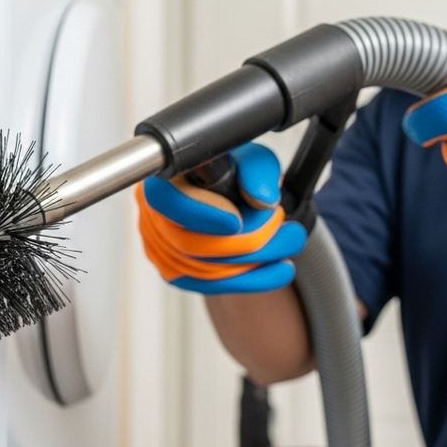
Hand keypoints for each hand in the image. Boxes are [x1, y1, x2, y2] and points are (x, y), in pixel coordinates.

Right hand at [136, 142, 306, 293]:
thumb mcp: (253, 160)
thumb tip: (262, 201)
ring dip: (256, 262)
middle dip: (245, 242)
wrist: (233, 198)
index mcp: (163, 181)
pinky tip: (278, 270)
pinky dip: (249, 280)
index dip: (200, 214)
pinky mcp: (175, 274)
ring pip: (203, 269)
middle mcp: (154, 216)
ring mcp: (160, 248)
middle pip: (189, 243)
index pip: (165, 201)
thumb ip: (258, 171)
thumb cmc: (236, 173)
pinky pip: (209, 286)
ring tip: (291, 244)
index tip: (236, 221)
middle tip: (287, 232)